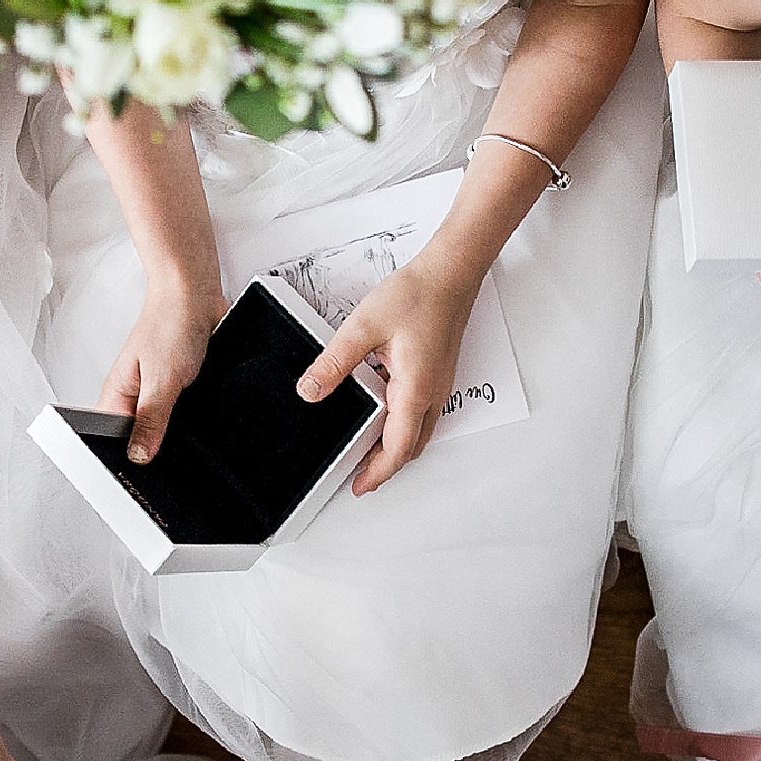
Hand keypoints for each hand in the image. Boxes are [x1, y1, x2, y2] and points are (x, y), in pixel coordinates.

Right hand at [97, 272, 226, 463]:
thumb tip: (140, 456)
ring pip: (163, 427)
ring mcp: (157, 391)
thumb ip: (151, 419)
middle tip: (170, 459)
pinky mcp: (179, 386)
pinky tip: (202, 417)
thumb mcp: (161, 380)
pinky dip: (192, 417)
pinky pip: (182, 413)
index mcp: (117, 395)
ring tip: (188, 433)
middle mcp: (134, 396)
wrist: (196, 294)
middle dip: (155, 450)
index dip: (123, 460)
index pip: (110, 440)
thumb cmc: (170, 323)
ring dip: (177, 431)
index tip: (141, 476)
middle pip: (137, 438)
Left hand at [296, 250, 478, 493]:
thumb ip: (333, 363)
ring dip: (394, 445)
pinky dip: (402, 423)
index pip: (396, 449)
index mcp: (414, 390)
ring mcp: (439, 384)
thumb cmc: (418, 295)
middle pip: (410, 447)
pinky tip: (381, 408)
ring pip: (418, 430)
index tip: (358, 487)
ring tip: (366, 448)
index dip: (377, 473)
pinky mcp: (437, 372)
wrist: (450, 272)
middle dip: (385, 465)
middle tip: (359, 476)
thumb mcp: (362, 328)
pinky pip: (421, 410)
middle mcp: (432, 393)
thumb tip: (310, 391)